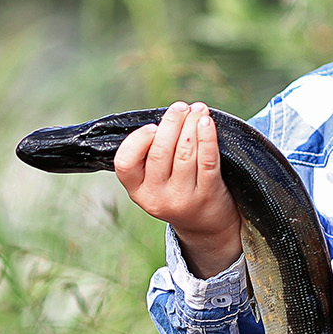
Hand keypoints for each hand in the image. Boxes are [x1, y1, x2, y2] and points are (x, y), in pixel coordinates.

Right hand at [114, 102, 241, 275]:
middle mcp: (157, 198)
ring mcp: (182, 198)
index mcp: (137, 191)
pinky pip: (207, 161)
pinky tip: (207, 122)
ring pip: (185, 153)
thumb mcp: (155, 182)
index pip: (125, 163)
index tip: (152, 125)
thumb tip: (169, 115)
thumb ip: (152, 155)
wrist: (206, 226)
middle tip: (180, 107)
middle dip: (171, 123)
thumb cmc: (178, 191)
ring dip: (191, 125)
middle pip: (160, 152)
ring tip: (197, 109)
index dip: (138, 140)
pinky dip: (207, 138)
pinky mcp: (207, 195)